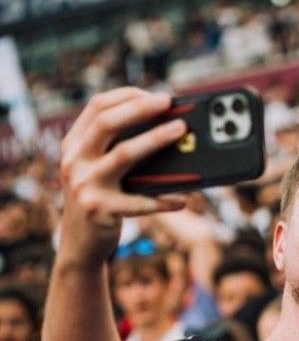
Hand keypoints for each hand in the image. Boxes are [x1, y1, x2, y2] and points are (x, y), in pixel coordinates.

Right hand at [58, 88, 187, 267]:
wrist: (80, 245)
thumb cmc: (100, 201)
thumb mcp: (97, 171)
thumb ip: (115, 149)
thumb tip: (165, 127)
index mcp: (73, 146)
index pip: (97, 107)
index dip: (127, 96)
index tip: (156, 95)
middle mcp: (74, 162)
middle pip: (107, 123)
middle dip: (140, 109)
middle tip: (169, 103)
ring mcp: (85, 186)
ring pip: (124, 154)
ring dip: (155, 139)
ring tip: (180, 130)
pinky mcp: (101, 211)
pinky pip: (140, 202)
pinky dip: (164, 200)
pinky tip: (183, 199)